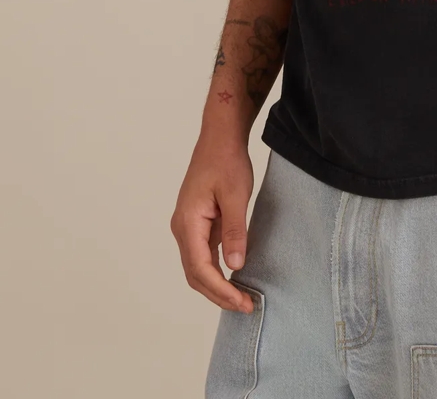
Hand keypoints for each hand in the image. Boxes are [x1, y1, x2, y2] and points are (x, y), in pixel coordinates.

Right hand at [170, 135, 255, 312]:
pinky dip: (216, 271)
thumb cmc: (227, 161)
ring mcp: (187, 227)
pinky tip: (233, 278)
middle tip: (245, 305)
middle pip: (195, 274)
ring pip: (197, 267)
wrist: (219, 138)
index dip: (220, 289)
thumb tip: (234, 266)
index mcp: (188, 222)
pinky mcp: (197, 224)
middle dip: (218, 294)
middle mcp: (182, 228)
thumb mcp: (237, 195)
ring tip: (240, 298)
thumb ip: (235, 231)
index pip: (199, 268)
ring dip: (216, 285)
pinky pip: (202, 254)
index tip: (241, 301)